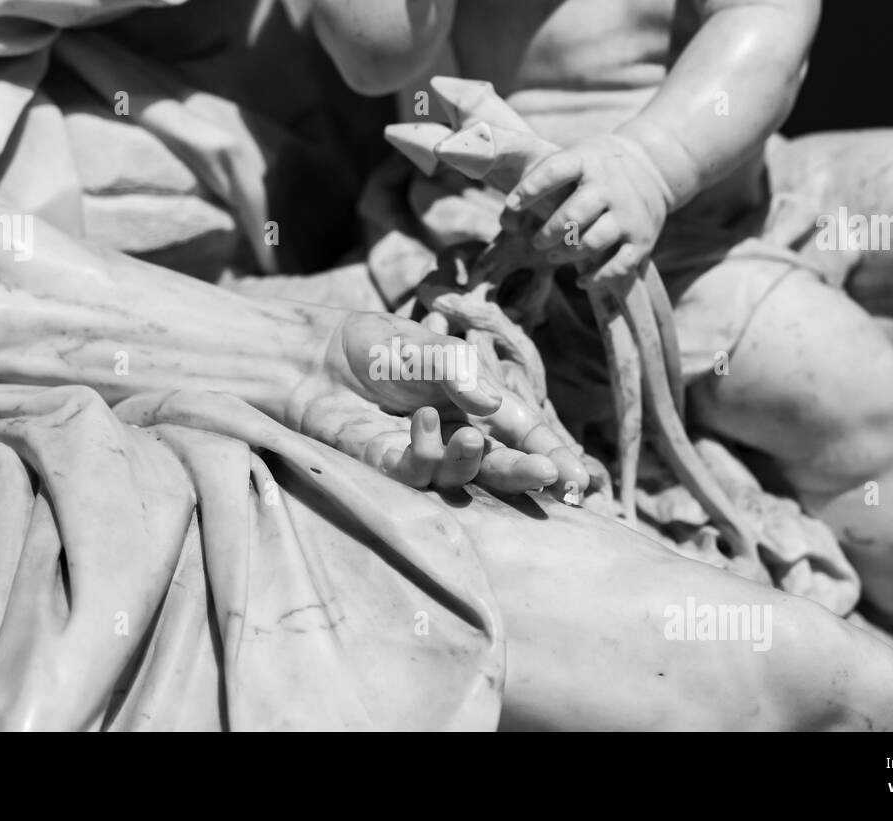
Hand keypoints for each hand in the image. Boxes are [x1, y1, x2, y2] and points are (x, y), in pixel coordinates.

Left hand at [286, 311, 589, 497]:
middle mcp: (458, 432)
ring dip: (473, 462)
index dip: (552, 455)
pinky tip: (420, 424)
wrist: (315, 354)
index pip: (524, 432)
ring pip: (464, 476)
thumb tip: (491, 406)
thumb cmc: (377, 345)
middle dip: (528, 473)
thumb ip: (458, 372)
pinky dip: (425, 452)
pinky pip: (417, 473)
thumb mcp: (426, 347)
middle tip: (551, 478)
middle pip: (502, 464)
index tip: (578, 478)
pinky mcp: (388, 464)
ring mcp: (425, 451)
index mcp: (479, 401)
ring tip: (471, 438)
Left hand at [503, 133, 670, 284]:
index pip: (555, 170)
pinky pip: (619, 266)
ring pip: (593, 242)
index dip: (530, 189)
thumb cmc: (597, 167)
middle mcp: (610, 186)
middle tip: (537, 242)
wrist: (654, 167)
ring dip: (567, 254)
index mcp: (588, 160)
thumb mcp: (575, 155)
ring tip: (553, 255)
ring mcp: (628, 214)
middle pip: (574, 215)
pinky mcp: (643, 239)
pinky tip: (581, 281)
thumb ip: (541, 177)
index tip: (511, 205)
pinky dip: (598, 278)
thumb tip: (506, 217)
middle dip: (549, 233)